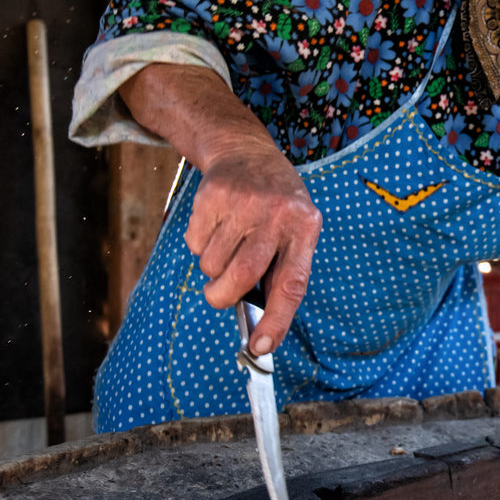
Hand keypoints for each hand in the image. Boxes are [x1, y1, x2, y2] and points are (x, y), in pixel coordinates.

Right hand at [185, 141, 320, 352]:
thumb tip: (263, 331)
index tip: (261, 347)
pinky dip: (198, 245)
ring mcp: (243, 203)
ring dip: (212, 267)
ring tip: (227, 244)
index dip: (277, 321)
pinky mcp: (212, 196)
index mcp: (305, 228)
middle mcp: (276, 214)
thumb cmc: (275, 206)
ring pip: (212, 263)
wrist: (246, 152)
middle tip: (219, 295)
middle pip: (241, 275)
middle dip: (223, 296)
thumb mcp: (295, 230)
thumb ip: (282, 272)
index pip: (292, 284)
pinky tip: (216, 225)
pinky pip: (194, 243)